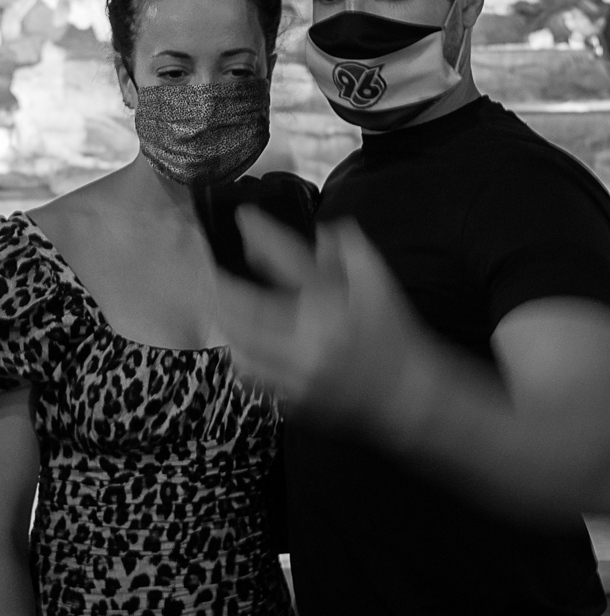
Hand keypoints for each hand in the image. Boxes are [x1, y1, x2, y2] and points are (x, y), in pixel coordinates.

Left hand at [216, 207, 427, 437]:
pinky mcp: (292, 399)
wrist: (407, 393)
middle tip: (209, 269)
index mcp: (331, 306)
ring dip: (224, 322)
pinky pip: (253, 377)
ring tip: (215, 301)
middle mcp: (308, 341)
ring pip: (242, 348)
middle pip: (247, 311)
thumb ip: (352, 249)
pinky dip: (239, 355)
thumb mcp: (379, 282)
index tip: (242, 216)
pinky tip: (235, 340)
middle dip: (222, 287)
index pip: (289, 260)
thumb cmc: (391, 332)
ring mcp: (297, 375)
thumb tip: (324, 231)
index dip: (262, 234)